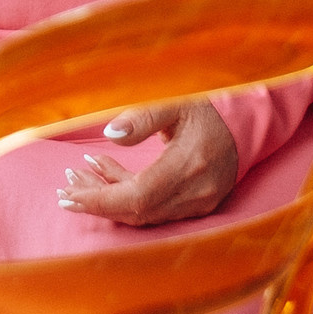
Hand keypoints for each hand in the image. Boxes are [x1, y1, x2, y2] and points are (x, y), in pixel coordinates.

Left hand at [56, 98, 238, 227]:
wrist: (247, 122)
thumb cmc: (209, 106)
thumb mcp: (176, 100)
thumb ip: (142, 117)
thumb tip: (109, 135)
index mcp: (190, 165)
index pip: (137, 196)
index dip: (100, 201)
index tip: (67, 197)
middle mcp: (197, 192)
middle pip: (137, 210)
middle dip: (97, 202)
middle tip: (65, 188)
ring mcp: (199, 202)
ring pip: (144, 212)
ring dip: (109, 199)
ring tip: (79, 177)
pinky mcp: (198, 204)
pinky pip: (156, 208)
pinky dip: (128, 197)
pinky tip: (106, 175)